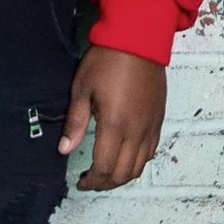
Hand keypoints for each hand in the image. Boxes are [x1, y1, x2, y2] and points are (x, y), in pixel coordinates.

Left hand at [60, 45, 166, 191]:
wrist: (139, 40)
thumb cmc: (107, 61)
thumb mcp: (82, 89)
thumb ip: (75, 123)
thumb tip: (64, 149)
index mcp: (115, 125)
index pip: (104, 168)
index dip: (91, 181)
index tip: (80, 181)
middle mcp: (136, 130)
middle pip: (124, 173)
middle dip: (106, 184)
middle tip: (91, 181)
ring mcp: (151, 126)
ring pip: (140, 165)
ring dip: (122, 176)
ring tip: (107, 173)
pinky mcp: (158, 119)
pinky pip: (151, 150)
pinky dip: (138, 162)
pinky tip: (125, 157)